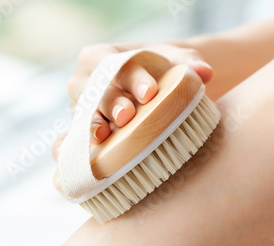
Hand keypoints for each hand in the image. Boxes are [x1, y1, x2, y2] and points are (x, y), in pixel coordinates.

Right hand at [52, 42, 212, 160]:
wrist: (149, 90)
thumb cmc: (158, 71)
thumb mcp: (174, 60)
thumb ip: (188, 63)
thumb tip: (204, 72)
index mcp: (101, 56)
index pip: (115, 64)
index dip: (132, 78)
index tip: (151, 92)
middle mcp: (83, 81)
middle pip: (93, 91)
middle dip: (111, 102)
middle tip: (127, 116)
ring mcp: (78, 109)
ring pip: (80, 116)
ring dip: (91, 125)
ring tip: (103, 136)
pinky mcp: (78, 134)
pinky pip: (68, 143)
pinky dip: (73, 151)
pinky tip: (86, 161)